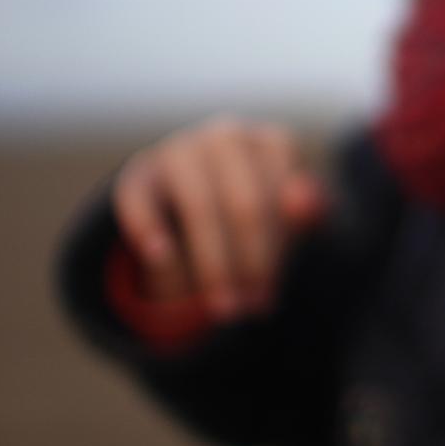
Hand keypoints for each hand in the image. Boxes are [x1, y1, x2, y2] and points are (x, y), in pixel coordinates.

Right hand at [111, 116, 324, 319]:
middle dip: (249, 263)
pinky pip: (138, 197)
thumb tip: (305, 202)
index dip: (278, 250)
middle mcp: (227, 137)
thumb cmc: (260, 209)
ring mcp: (181, 149)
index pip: (282, 196)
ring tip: (222, 307)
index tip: (272, 293)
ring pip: (198, 205)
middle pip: (244, 204)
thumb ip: (306, 212)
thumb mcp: (288, 216)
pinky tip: (159, 258)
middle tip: (250, 309)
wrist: (194, 194)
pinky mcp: (140, 170)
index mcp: (272, 142)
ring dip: (211, 261)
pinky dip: (148, 226)